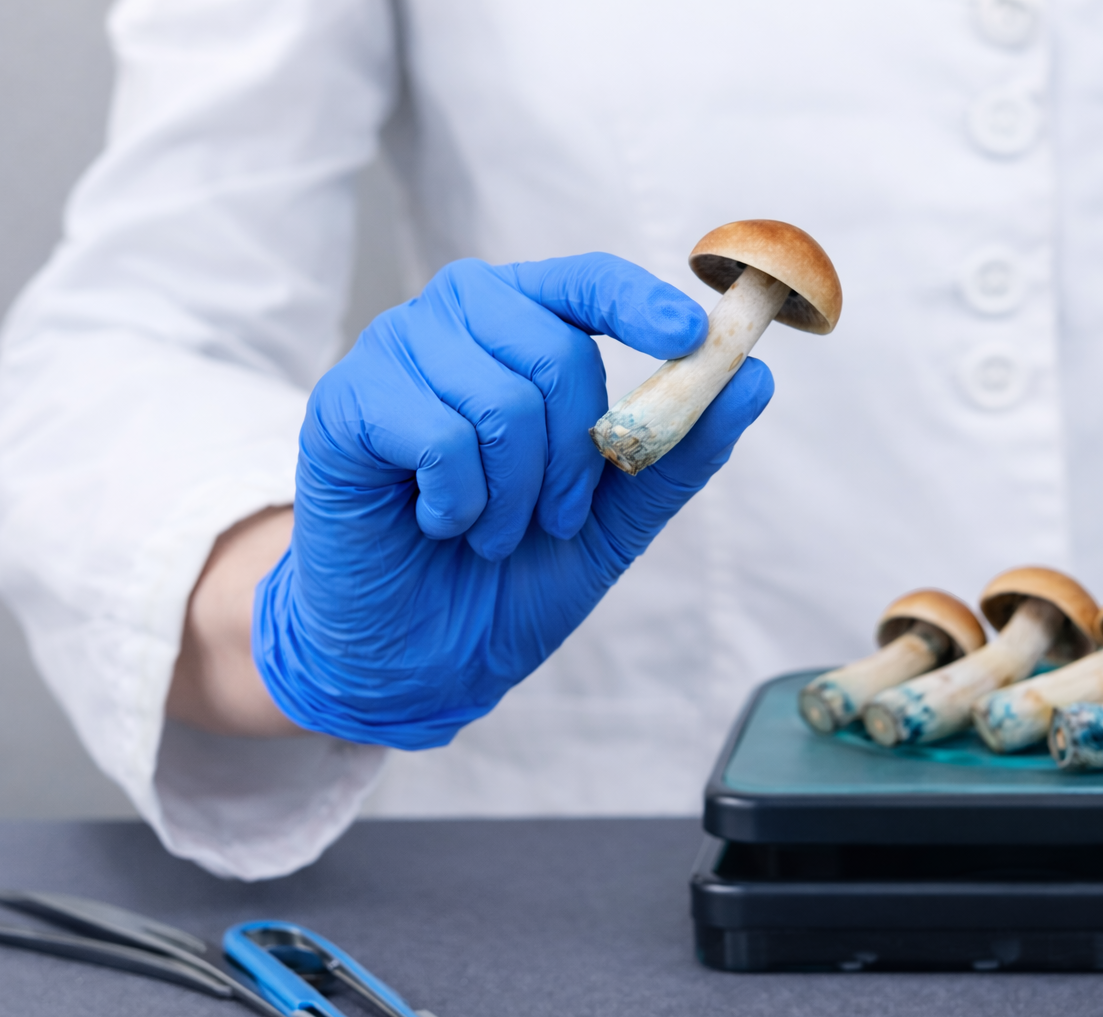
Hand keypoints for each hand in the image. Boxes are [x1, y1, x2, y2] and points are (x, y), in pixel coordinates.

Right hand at [251, 255, 772, 748]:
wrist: (421, 651)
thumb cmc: (512, 571)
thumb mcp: (615, 516)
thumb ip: (676, 448)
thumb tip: (756, 379)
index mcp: (523, 327)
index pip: (586, 280)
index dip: (640, 301)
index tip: (690, 335)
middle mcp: (458, 320)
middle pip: (554, 349)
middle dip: (575, 457)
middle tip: (553, 518)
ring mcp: (395, 350)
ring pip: (500, 400)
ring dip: (513, 496)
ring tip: (488, 530)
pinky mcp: (345, 401)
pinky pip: (438, 436)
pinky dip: (457, 503)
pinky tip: (436, 522)